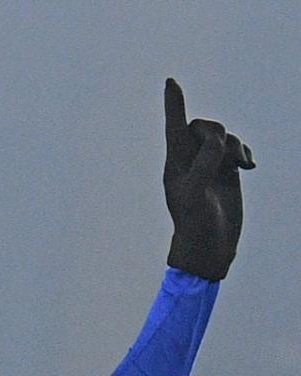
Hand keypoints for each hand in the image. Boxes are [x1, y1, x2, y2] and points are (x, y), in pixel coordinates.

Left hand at [163, 78, 254, 279]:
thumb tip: (216, 141)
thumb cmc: (194, 224)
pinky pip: (235, 150)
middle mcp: (190, 162)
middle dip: (217, 133)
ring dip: (234, 145)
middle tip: (227, 156)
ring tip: (241, 164)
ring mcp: (208, 167)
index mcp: (176, 165)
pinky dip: (245, 152)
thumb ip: (203, 164)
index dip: (174, 105)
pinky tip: (250, 167)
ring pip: (222, 137)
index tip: (171, 82)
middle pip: (202, 128)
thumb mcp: (194, 194)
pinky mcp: (226, 174)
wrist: (208, 248)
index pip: (174, 128)